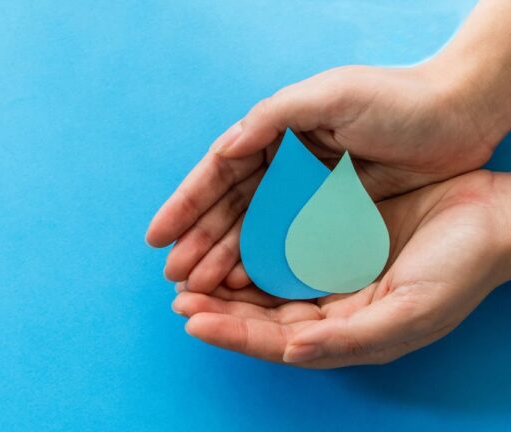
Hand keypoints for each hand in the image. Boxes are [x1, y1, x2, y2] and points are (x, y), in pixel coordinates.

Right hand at [145, 60, 509, 291]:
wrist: (458, 115)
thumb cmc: (396, 99)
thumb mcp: (330, 95)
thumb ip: (272, 118)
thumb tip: (223, 150)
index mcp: (276, 131)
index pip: (219, 172)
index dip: (185, 204)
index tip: (157, 237)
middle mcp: (284, 163)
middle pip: (229, 209)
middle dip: (198, 242)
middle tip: (173, 277)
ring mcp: (306, 191)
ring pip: (253, 231)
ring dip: (222, 258)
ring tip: (196, 289)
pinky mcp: (331, 214)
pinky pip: (287, 243)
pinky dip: (261, 263)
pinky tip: (241, 285)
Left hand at [170, 171, 510, 367]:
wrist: (493, 218)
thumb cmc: (458, 271)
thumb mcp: (406, 314)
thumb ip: (345, 340)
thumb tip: (290, 352)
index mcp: (344, 333)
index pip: (273, 339)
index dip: (231, 332)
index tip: (190, 318)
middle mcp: (331, 307)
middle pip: (260, 314)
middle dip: (216, 307)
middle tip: (176, 294)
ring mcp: (330, 272)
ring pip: (265, 281)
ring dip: (226, 278)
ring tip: (187, 272)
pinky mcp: (331, 237)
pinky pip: (282, 245)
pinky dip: (252, 245)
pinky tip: (228, 240)